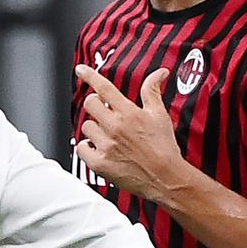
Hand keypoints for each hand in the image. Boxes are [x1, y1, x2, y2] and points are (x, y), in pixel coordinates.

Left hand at [74, 65, 187, 201]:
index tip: (81, 70)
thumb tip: (159, 73)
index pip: (104, 88)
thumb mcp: (160, 115)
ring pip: (86, 126)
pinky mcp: (99, 163)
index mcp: (129, 113)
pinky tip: (99, 149)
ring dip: (94, 128)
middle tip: (104, 113)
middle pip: (90, 104)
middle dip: (96, 105)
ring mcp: (106, 145)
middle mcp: (115, 127)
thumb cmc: (164, 148)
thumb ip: (152, 91)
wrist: (165, 178)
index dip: (89, 75)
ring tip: (107, 136)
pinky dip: (87, 148)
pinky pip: (81, 147)